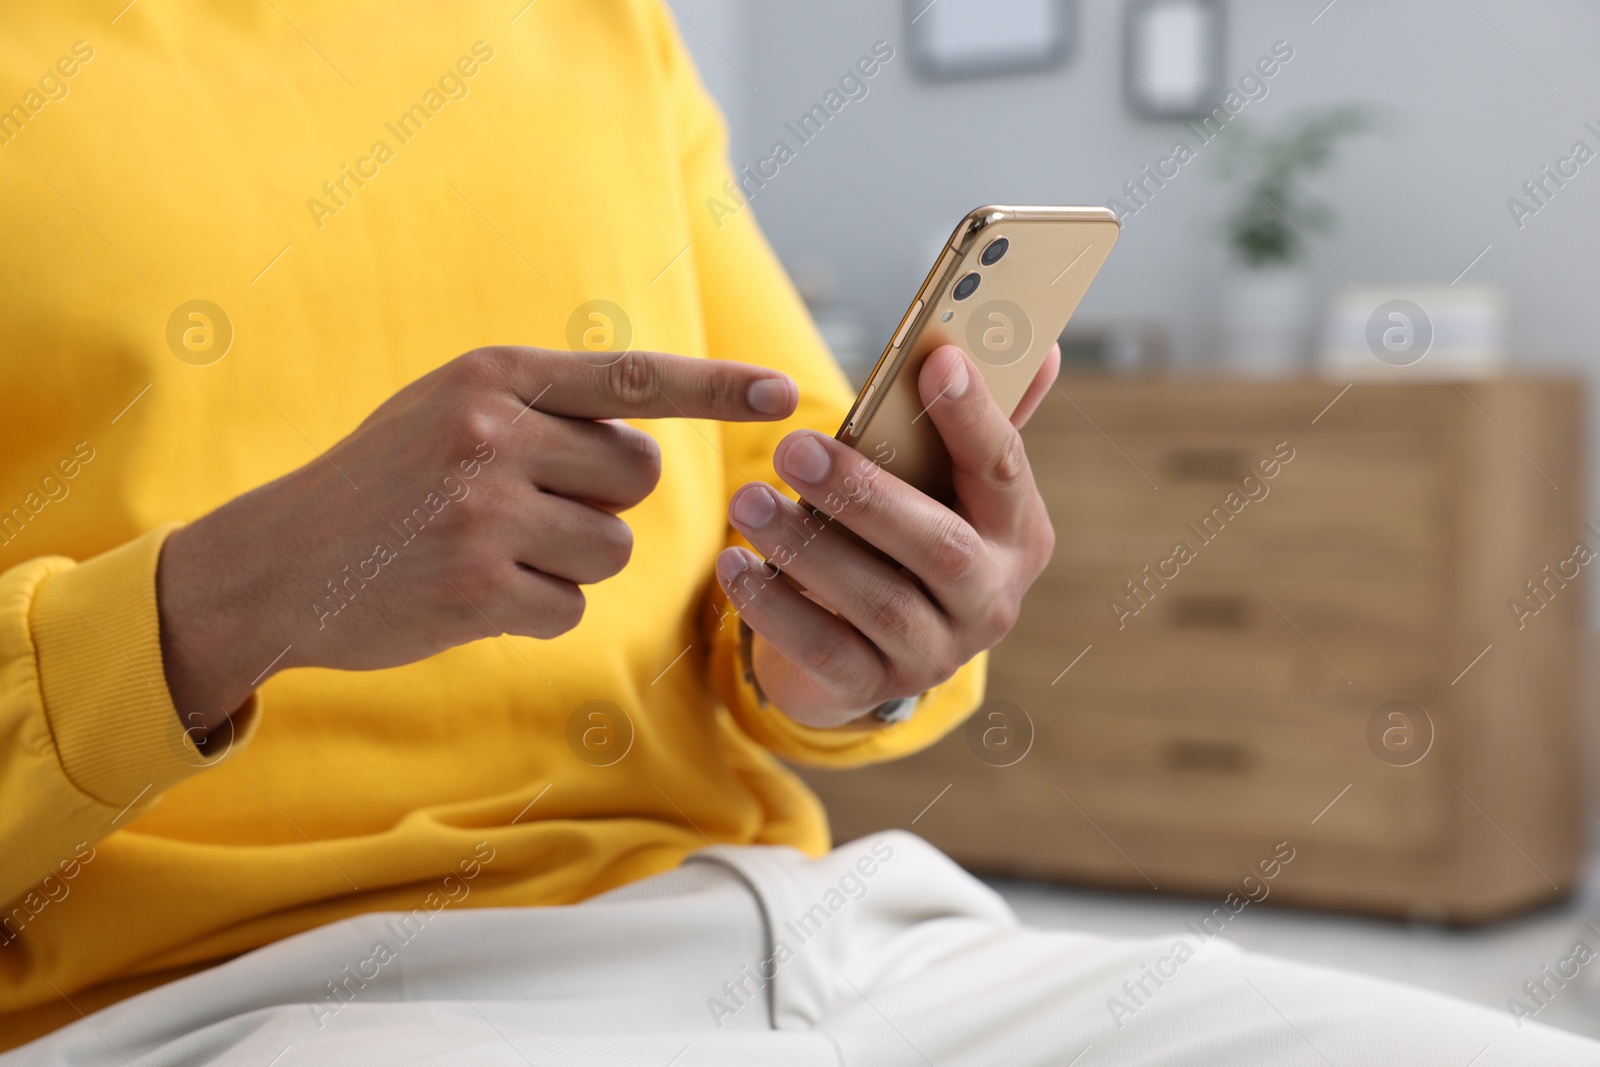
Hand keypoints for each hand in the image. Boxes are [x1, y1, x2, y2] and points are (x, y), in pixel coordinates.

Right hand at [159, 348, 796, 734]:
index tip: (788, 391)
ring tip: (492, 550)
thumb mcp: (448, 410)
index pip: (633, 377)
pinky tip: (472, 594)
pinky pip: (569, 606)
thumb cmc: (381, 484)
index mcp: (494, 377)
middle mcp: (492, 431)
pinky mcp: (477, 587)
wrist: (276, 563)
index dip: (717, 387)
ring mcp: (483, 510)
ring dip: (569, 562)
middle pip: (637, 477)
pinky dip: (536, 610)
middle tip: (527, 509)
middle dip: (603, 501)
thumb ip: (543, 408)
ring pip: (611, 548)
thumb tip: (650, 438)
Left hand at [717, 343, 1058, 727]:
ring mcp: (936, 653)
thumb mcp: (941, 485)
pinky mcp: (874, 689)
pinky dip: (775, 607)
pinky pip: (824, 650)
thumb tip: (1045, 343)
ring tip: (748, 502)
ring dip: (808, 549)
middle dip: (865, 495)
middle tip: (793, 447)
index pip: (1004, 469)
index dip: (974, 416)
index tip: (936, 361)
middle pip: (940, 547)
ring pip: (879, 602)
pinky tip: (734, 564)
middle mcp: (991, 600)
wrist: (863, 648)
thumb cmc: (900, 537)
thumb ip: (979, 422)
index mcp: (1016, 534)